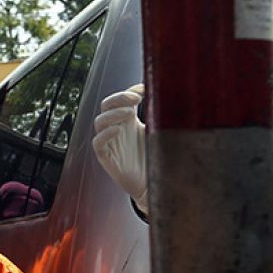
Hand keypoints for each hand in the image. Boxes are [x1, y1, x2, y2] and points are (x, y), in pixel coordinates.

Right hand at [92, 83, 148, 215]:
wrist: (154, 184)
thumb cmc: (157, 158)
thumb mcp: (160, 132)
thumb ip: (161, 116)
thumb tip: (174, 96)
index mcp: (128, 121)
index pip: (121, 99)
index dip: (129, 90)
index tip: (144, 88)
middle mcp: (117, 128)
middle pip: (106, 105)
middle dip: (119, 98)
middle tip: (136, 98)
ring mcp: (110, 142)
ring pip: (99, 122)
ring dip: (113, 114)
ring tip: (130, 113)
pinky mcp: (106, 158)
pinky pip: (98, 143)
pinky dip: (106, 134)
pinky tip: (119, 130)